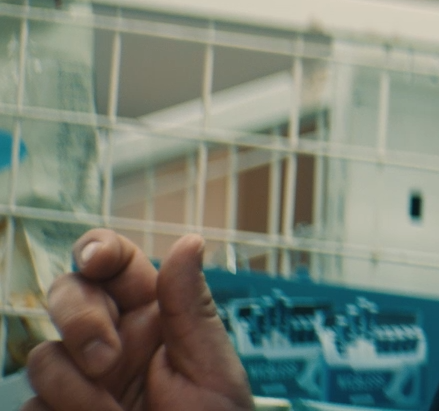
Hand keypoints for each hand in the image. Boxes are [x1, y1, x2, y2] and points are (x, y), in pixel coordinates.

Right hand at [26, 231, 252, 410]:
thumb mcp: (212, 369)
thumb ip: (191, 307)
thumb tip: (190, 240)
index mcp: (154, 314)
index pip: (115, 263)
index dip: (98, 249)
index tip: (95, 260)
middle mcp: (111, 338)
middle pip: (67, 294)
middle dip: (79, 320)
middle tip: (109, 361)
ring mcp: (79, 379)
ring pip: (43, 356)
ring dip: (76, 388)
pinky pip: (30, 406)